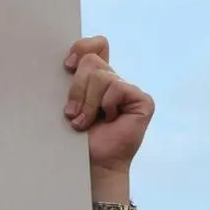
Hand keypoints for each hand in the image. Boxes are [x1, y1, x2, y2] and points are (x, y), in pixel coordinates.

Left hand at [64, 36, 152, 174]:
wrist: (92, 164)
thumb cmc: (77, 139)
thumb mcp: (70, 103)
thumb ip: (72, 81)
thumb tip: (68, 62)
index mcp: (96, 78)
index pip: (96, 45)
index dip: (81, 48)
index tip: (68, 66)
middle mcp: (113, 81)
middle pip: (91, 61)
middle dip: (77, 89)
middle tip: (72, 113)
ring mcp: (128, 90)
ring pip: (101, 76)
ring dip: (88, 103)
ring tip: (84, 122)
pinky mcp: (142, 100)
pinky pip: (117, 88)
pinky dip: (106, 105)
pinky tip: (109, 120)